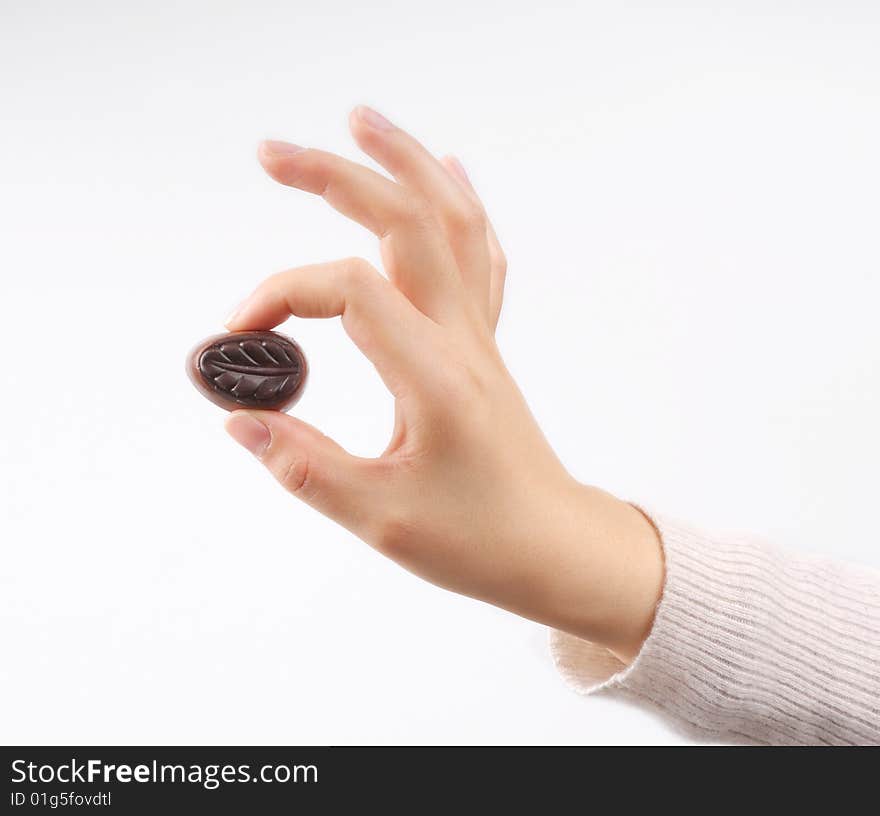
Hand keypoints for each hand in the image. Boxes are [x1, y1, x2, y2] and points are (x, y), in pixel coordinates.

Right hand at [224, 106, 661, 661]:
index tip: (241, 336)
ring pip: (451, 222)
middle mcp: (461, 340)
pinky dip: (459, 206)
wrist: (555, 545)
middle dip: (337, 176)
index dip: (281, 296)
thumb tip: (238, 420)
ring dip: (405, 165)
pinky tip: (447, 171)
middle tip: (272, 153)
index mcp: (433, 377)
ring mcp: (478, 336)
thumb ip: (303, 465)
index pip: (349, 291)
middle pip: (406, 222)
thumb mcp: (381, 517)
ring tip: (361, 121)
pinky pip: (479, 257)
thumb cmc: (479, 540)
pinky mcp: (483, 345)